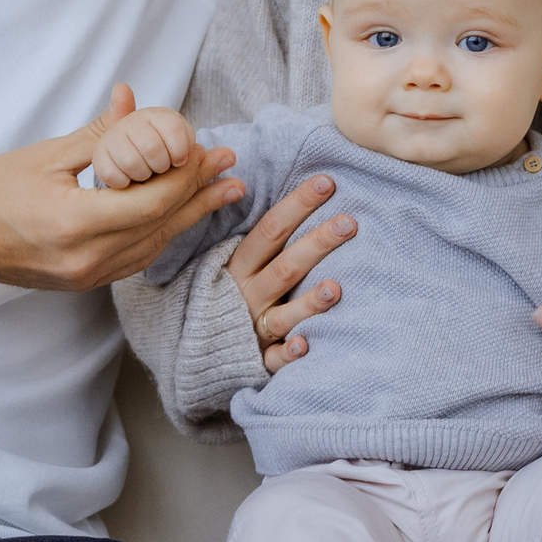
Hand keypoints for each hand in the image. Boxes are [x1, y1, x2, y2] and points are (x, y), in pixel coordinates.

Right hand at [0, 85, 240, 294]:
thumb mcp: (46, 155)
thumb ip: (99, 133)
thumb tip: (133, 99)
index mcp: (76, 224)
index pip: (154, 201)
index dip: (187, 174)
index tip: (209, 149)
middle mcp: (87, 259)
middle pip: (162, 226)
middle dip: (199, 194)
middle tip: (231, 167)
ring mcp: (85, 276)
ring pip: (153, 247)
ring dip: (187, 217)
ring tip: (221, 192)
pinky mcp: (82, 281)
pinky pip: (134, 259)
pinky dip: (159, 234)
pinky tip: (177, 216)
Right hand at [224, 174, 355, 373]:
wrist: (192, 345)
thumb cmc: (224, 294)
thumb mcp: (230, 261)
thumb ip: (260, 237)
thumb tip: (288, 191)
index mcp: (239, 266)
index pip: (271, 229)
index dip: (298, 205)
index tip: (326, 182)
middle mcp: (248, 295)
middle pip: (286, 266)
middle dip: (316, 244)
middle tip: (349, 223)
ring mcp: (254, 328)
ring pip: (284, 314)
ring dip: (308, 303)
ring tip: (336, 288)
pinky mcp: (259, 358)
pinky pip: (273, 359)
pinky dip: (287, 354)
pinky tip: (304, 346)